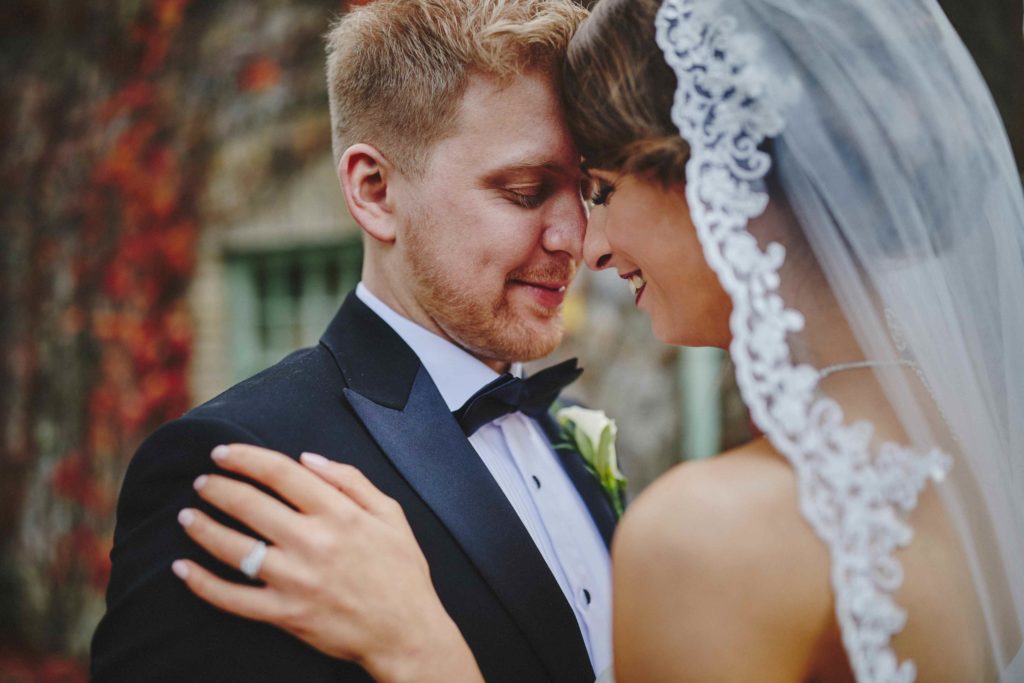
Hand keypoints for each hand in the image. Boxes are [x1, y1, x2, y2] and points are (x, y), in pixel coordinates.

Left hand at [172, 444, 482, 682]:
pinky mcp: (285, 614)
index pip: (280, 472)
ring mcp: (295, 580)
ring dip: (202, 528)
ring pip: (234, 547)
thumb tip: (308, 458)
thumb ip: (351, 480)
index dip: (245, 458)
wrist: (406, 631)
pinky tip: (182, 568)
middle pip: (249, 504)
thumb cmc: (402, 571)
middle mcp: (313, 542)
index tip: (223, 453)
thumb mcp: (391, 514)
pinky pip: (233, 598)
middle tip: (202, 481)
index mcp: (338, 513)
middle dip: (217, 487)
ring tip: (186, 515)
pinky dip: (202, 584)